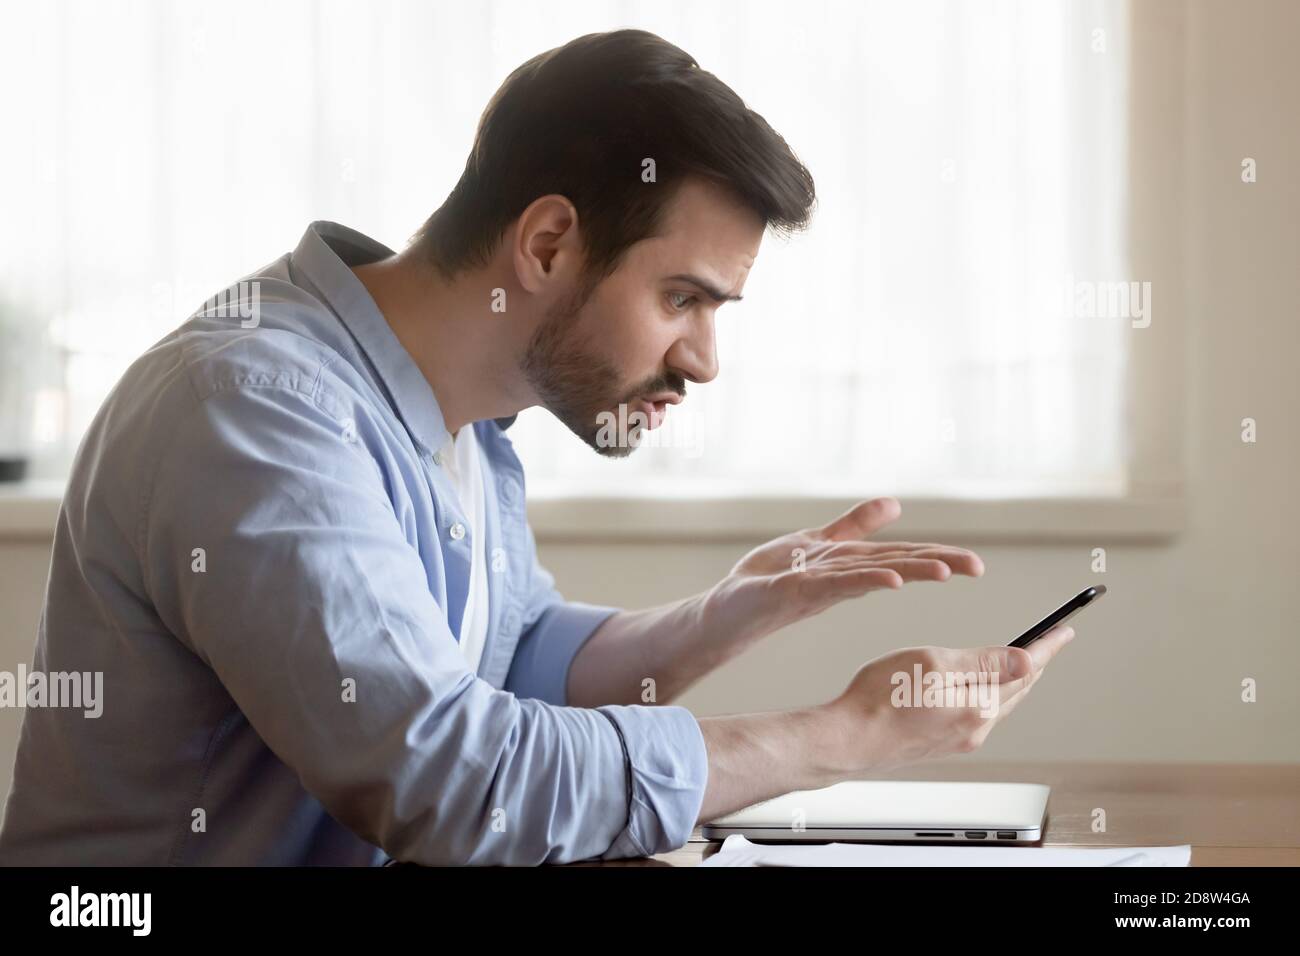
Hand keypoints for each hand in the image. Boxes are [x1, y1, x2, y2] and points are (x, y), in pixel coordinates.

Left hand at [702, 497, 984, 647]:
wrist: (724, 611)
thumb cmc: (769, 580)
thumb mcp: (817, 543)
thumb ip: (856, 526)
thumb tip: (895, 504)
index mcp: (848, 566)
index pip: (899, 558)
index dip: (937, 557)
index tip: (976, 563)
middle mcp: (839, 578)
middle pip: (892, 566)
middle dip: (935, 564)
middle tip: (978, 567)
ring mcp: (816, 586)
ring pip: (868, 575)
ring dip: (905, 571)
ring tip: (942, 571)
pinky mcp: (790, 591)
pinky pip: (831, 584)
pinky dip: (860, 581)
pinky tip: (888, 581)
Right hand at [821, 624, 1075, 775]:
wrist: (847, 740)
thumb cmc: (880, 699)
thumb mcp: (933, 664)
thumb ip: (983, 662)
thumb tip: (1027, 659)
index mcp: (978, 706)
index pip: (1024, 670)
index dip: (1047, 647)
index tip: (1066, 630)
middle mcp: (975, 727)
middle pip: (1017, 689)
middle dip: (1036, 663)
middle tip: (1052, 642)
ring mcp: (959, 738)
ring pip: (999, 704)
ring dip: (1016, 681)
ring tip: (1026, 662)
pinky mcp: (942, 742)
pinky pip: (980, 714)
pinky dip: (993, 695)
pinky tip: (983, 689)